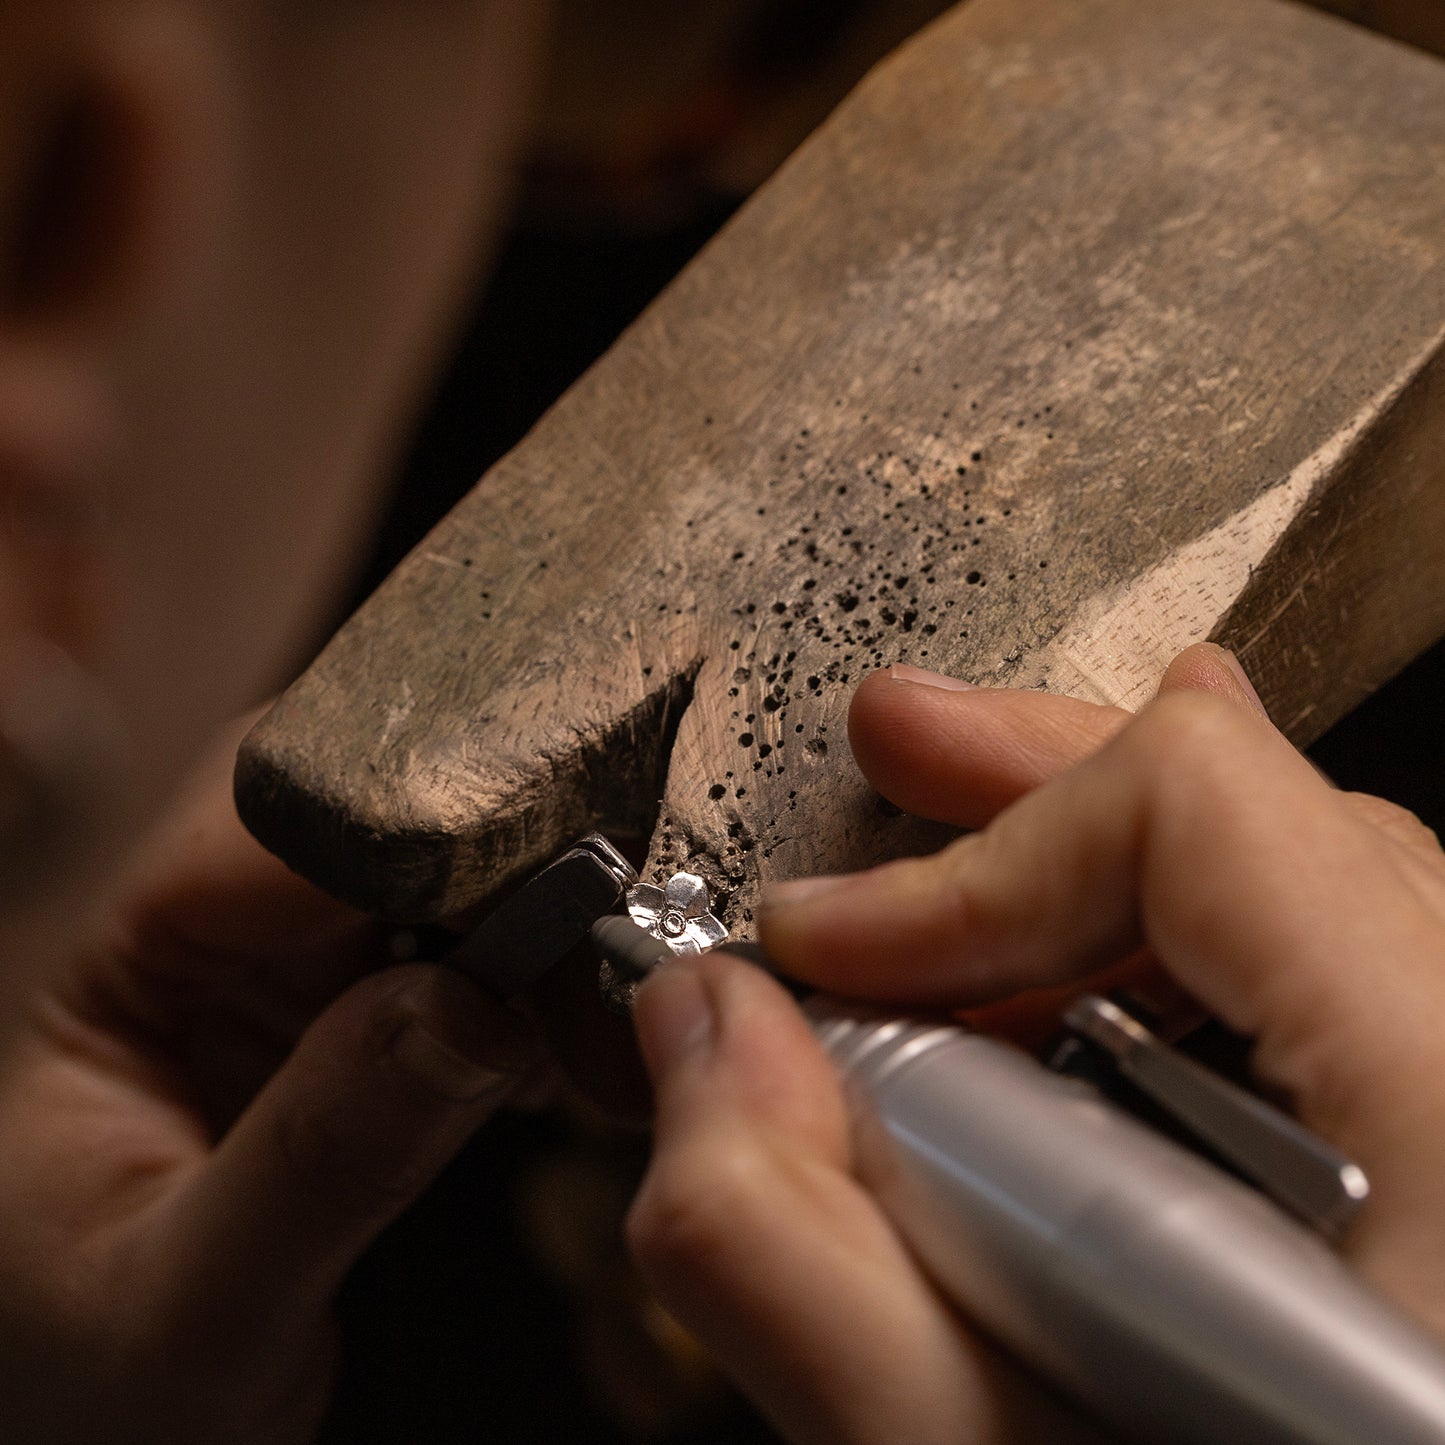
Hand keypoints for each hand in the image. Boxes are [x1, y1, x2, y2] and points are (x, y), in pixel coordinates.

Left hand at [0, 717, 543, 1444]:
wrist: (89, 1439)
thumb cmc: (82, 1393)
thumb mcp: (192, 1307)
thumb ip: (322, 1158)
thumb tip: (479, 1007)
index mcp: (112, 956)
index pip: (274, 820)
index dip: (420, 822)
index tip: (551, 865)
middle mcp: (198, 931)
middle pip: (367, 807)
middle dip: (494, 849)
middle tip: (605, 916)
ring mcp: (277, 967)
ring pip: (428, 870)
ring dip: (526, 914)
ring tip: (594, 991)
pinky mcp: (343, 1014)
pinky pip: (456, 949)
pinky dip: (529, 980)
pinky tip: (563, 1040)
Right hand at [627, 643, 1444, 1443]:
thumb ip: (805, 1260)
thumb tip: (694, 1034)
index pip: (1209, 825)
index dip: (978, 861)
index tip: (825, 946)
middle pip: (1280, 823)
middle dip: (1039, 788)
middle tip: (905, 748)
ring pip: (1310, 896)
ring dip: (1107, 877)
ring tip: (967, 876)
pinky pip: (1334, 999)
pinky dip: (1176, 983)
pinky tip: (1084, 1002)